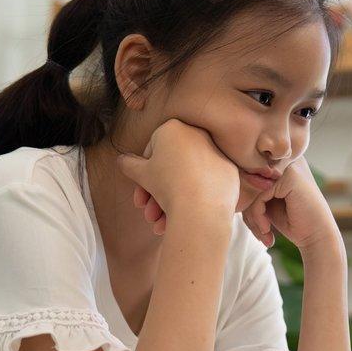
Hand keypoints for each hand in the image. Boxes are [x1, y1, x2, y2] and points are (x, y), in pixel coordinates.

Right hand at [116, 119, 238, 233]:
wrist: (201, 208)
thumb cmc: (167, 186)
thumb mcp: (139, 174)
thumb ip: (128, 164)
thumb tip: (121, 160)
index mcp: (173, 128)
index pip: (152, 151)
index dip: (143, 176)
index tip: (141, 194)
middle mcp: (197, 134)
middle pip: (171, 166)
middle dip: (156, 193)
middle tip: (148, 213)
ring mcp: (217, 152)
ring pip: (187, 178)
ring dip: (170, 201)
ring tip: (161, 222)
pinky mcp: (230, 171)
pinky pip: (206, 185)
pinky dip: (195, 199)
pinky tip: (184, 217)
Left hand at [241, 156, 340, 251]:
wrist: (318, 237)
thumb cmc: (295, 222)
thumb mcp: (269, 203)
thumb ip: (254, 189)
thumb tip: (232, 179)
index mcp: (285, 163)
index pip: (253, 178)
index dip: (249, 204)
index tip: (257, 227)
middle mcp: (289, 159)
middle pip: (251, 181)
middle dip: (250, 211)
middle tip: (259, 233)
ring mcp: (291, 165)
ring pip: (253, 189)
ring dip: (253, 217)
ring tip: (263, 234)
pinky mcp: (290, 176)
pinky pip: (259, 196)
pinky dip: (258, 217)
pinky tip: (268, 230)